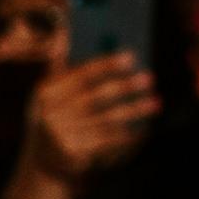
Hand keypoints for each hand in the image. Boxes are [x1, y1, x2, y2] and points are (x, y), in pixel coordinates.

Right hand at [30, 48, 161, 175]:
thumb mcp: (50, 94)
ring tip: (155, 103)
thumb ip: (59, 68)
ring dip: (133, 111)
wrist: (43, 162)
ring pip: (105, 120)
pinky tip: (143, 128)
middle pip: (95, 97)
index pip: (80, 75)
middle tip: (149, 78)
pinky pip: (107, 140)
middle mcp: (49, 114)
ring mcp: (60, 136)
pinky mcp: (73, 154)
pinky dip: (126, 134)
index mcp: (44, 93)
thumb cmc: (55, 117)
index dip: (106, 65)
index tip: (131, 56)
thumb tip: (64, 35)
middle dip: (125, 87)